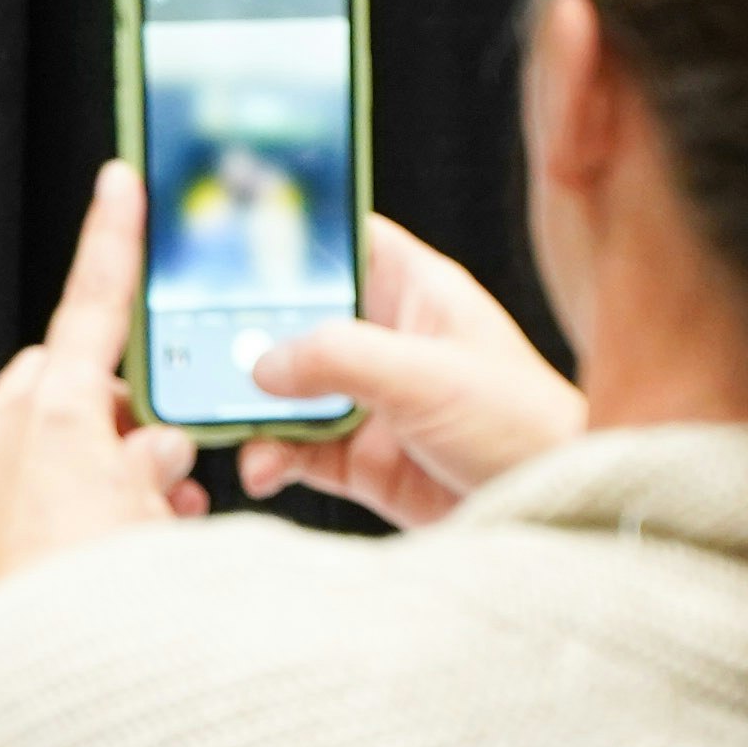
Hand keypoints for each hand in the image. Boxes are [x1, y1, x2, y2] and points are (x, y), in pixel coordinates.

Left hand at [0, 165, 204, 618]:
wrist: (19, 706)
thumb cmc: (91, 614)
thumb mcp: (158, 524)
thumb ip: (161, 468)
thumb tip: (157, 455)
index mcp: (51, 419)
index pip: (89, 306)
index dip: (111, 242)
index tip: (118, 183)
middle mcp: (4, 441)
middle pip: (76, 381)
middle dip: (127, 409)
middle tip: (174, 456)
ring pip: (64, 441)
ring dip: (114, 466)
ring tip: (163, 524)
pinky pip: (41, 487)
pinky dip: (87, 500)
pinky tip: (131, 549)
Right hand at [233, 216, 585, 528]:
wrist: (553, 511)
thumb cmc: (521, 425)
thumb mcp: (427, 376)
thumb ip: (340, 358)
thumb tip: (263, 364)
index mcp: (413, 291)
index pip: (340, 241)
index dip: (285, 236)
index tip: (222, 239)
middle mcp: (386, 338)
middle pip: (295, 319)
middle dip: (246, 336)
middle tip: (194, 349)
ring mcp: (370, 400)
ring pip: (286, 389)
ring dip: (252, 406)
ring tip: (226, 421)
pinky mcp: (362, 458)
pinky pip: (294, 448)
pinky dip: (269, 456)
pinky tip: (261, 467)